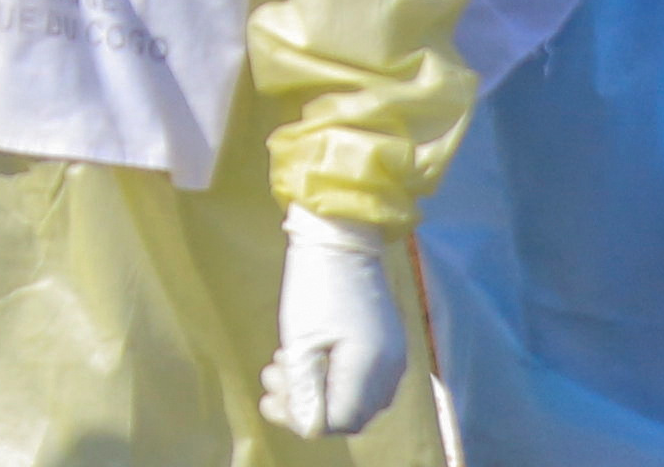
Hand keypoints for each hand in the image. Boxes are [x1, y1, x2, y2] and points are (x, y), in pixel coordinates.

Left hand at [259, 213, 409, 437]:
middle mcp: (390, 369)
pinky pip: (360, 376)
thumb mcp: (299, 340)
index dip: (304, 419)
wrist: (340, 236)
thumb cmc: (315, 285)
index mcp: (371, 370)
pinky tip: (304, 354)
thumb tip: (308, 427)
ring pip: (352, 395)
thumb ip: (304, 388)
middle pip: (348, 413)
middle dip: (305, 402)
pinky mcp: (386, 341)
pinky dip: (330, 374)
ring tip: (281, 362)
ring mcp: (392, 355)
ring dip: (314, 387)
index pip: (341, 421)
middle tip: (271, 379)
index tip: (271, 400)